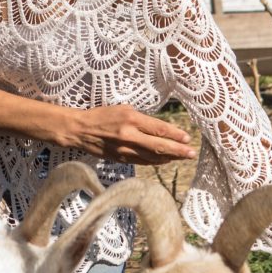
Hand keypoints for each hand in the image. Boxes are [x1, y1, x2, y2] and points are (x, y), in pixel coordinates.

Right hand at [66, 104, 196, 164]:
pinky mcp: (120, 159)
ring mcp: (124, 149)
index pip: (159, 129)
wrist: (80, 129)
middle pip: (159, 146)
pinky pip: (142, 162)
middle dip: (178, 150)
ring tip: (182, 157)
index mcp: (131, 119)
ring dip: (169, 158)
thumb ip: (142, 120)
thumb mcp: (123, 109)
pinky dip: (155, 162)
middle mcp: (129, 135)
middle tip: (191, 153)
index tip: (187, 138)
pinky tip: (164, 161)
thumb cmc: (102, 115)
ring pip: (152, 157)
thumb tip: (161, 129)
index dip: (175, 135)